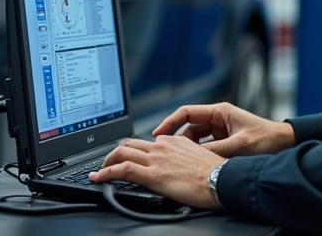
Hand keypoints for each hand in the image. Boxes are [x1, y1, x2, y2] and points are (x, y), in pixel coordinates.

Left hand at [89, 136, 224, 208]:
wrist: (222, 180)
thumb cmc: (216, 174)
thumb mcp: (198, 159)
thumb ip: (183, 158)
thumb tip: (178, 166)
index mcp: (174, 141)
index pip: (146, 142)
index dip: (133, 150)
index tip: (128, 158)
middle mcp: (162, 146)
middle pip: (129, 144)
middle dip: (114, 153)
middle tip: (107, 163)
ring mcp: (156, 159)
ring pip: (121, 153)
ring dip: (106, 162)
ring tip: (99, 172)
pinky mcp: (153, 175)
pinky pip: (122, 170)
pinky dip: (106, 173)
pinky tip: (98, 179)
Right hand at [152, 102, 295, 157]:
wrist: (286, 144)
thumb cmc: (267, 140)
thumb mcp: (238, 146)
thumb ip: (214, 150)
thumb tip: (191, 157)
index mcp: (220, 112)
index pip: (187, 113)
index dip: (169, 122)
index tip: (157, 134)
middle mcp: (219, 118)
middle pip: (189, 127)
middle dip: (178, 140)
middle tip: (167, 153)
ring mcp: (221, 129)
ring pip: (196, 138)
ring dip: (189, 149)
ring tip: (182, 161)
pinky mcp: (225, 139)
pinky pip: (206, 145)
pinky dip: (200, 153)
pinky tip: (197, 164)